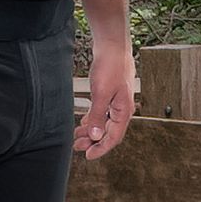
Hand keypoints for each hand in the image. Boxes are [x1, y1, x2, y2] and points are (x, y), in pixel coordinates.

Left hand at [73, 45, 135, 160]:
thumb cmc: (110, 66)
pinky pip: (102, 113)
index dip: (101, 149)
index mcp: (124, 111)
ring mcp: (117, 101)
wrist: (112, 45)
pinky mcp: (110, 94)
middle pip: (109, 132)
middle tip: (77, 147)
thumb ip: (98, 116)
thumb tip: (96, 136)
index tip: (88, 156)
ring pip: (104, 123)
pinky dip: (93, 120)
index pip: (114, 137)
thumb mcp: (101, 94)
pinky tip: (84, 123)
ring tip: (77, 136)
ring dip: (91, 131)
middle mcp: (122, 108)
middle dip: (93, 141)